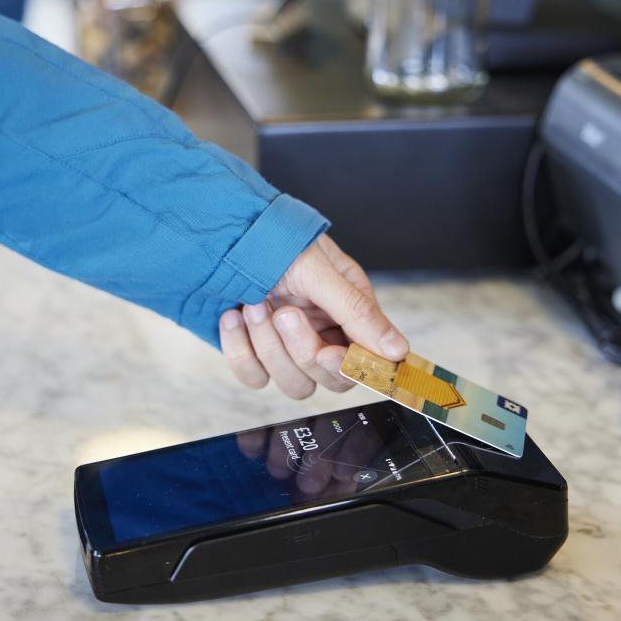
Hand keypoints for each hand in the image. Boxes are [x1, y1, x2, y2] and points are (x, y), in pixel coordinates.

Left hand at [219, 235, 408, 397]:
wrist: (222, 236)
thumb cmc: (276, 241)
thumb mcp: (318, 271)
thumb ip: (358, 312)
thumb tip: (399, 351)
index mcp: (350, 312)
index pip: (368, 360)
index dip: (352, 366)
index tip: (328, 354)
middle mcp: (323, 334)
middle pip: (331, 379)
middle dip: (302, 350)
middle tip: (285, 314)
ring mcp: (289, 348)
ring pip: (294, 384)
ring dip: (269, 347)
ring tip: (254, 305)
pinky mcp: (256, 356)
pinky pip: (254, 377)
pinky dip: (241, 349)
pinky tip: (233, 316)